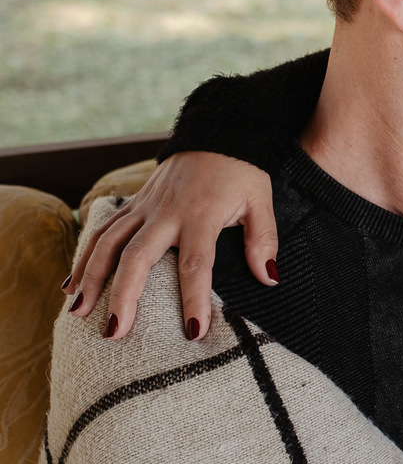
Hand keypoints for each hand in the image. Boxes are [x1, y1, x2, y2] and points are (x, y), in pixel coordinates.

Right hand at [63, 151, 277, 340]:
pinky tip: (73, 284)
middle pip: (137, 257)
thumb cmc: (242, 171)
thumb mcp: (261, 202)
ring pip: (109, 243)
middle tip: (114, 331)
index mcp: (201, 215)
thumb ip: (263, 240)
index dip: (194, 299)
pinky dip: (85, 256)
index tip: (194, 332)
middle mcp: (166, 212)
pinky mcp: (134, 203)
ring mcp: (145, 207)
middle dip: (124, 295)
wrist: (218, 132)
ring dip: (91, 278)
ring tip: (79, 312)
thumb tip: (268, 277)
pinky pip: (103, 230)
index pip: (195, 265)